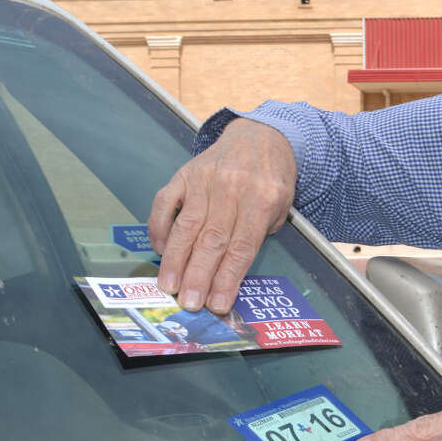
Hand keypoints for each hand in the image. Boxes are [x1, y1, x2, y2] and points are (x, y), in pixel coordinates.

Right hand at [149, 117, 296, 313]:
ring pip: (186, 226)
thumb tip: (229, 275)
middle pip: (212, 240)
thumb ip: (258, 235)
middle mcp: (231, 188)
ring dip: (176, 260)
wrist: (260, 136)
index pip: (242, 247)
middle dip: (199, 276)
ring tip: (169, 286)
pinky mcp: (184, 173)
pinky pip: (165, 203)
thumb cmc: (272, 179)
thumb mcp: (281, 205)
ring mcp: (204, 179)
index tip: (218, 304)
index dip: (228, 278)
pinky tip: (160, 251)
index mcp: (262, 198)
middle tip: (189, 303)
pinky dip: (159, 228)